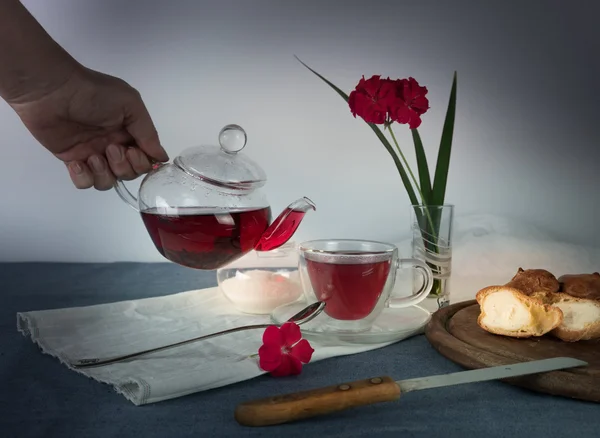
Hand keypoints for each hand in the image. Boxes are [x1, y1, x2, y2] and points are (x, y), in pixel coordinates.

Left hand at [8, 66, 168, 189]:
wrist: (51, 90)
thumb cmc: (94, 93)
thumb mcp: (130, 105)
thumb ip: (148, 133)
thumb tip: (162, 157)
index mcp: (130, 133)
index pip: (145, 159)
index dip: (142, 162)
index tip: (133, 151)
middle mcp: (114, 145)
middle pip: (129, 174)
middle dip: (123, 166)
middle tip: (110, 148)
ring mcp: (93, 154)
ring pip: (108, 182)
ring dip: (104, 174)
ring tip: (92, 156)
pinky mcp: (72, 160)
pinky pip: (84, 182)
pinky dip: (84, 177)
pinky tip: (76, 162)